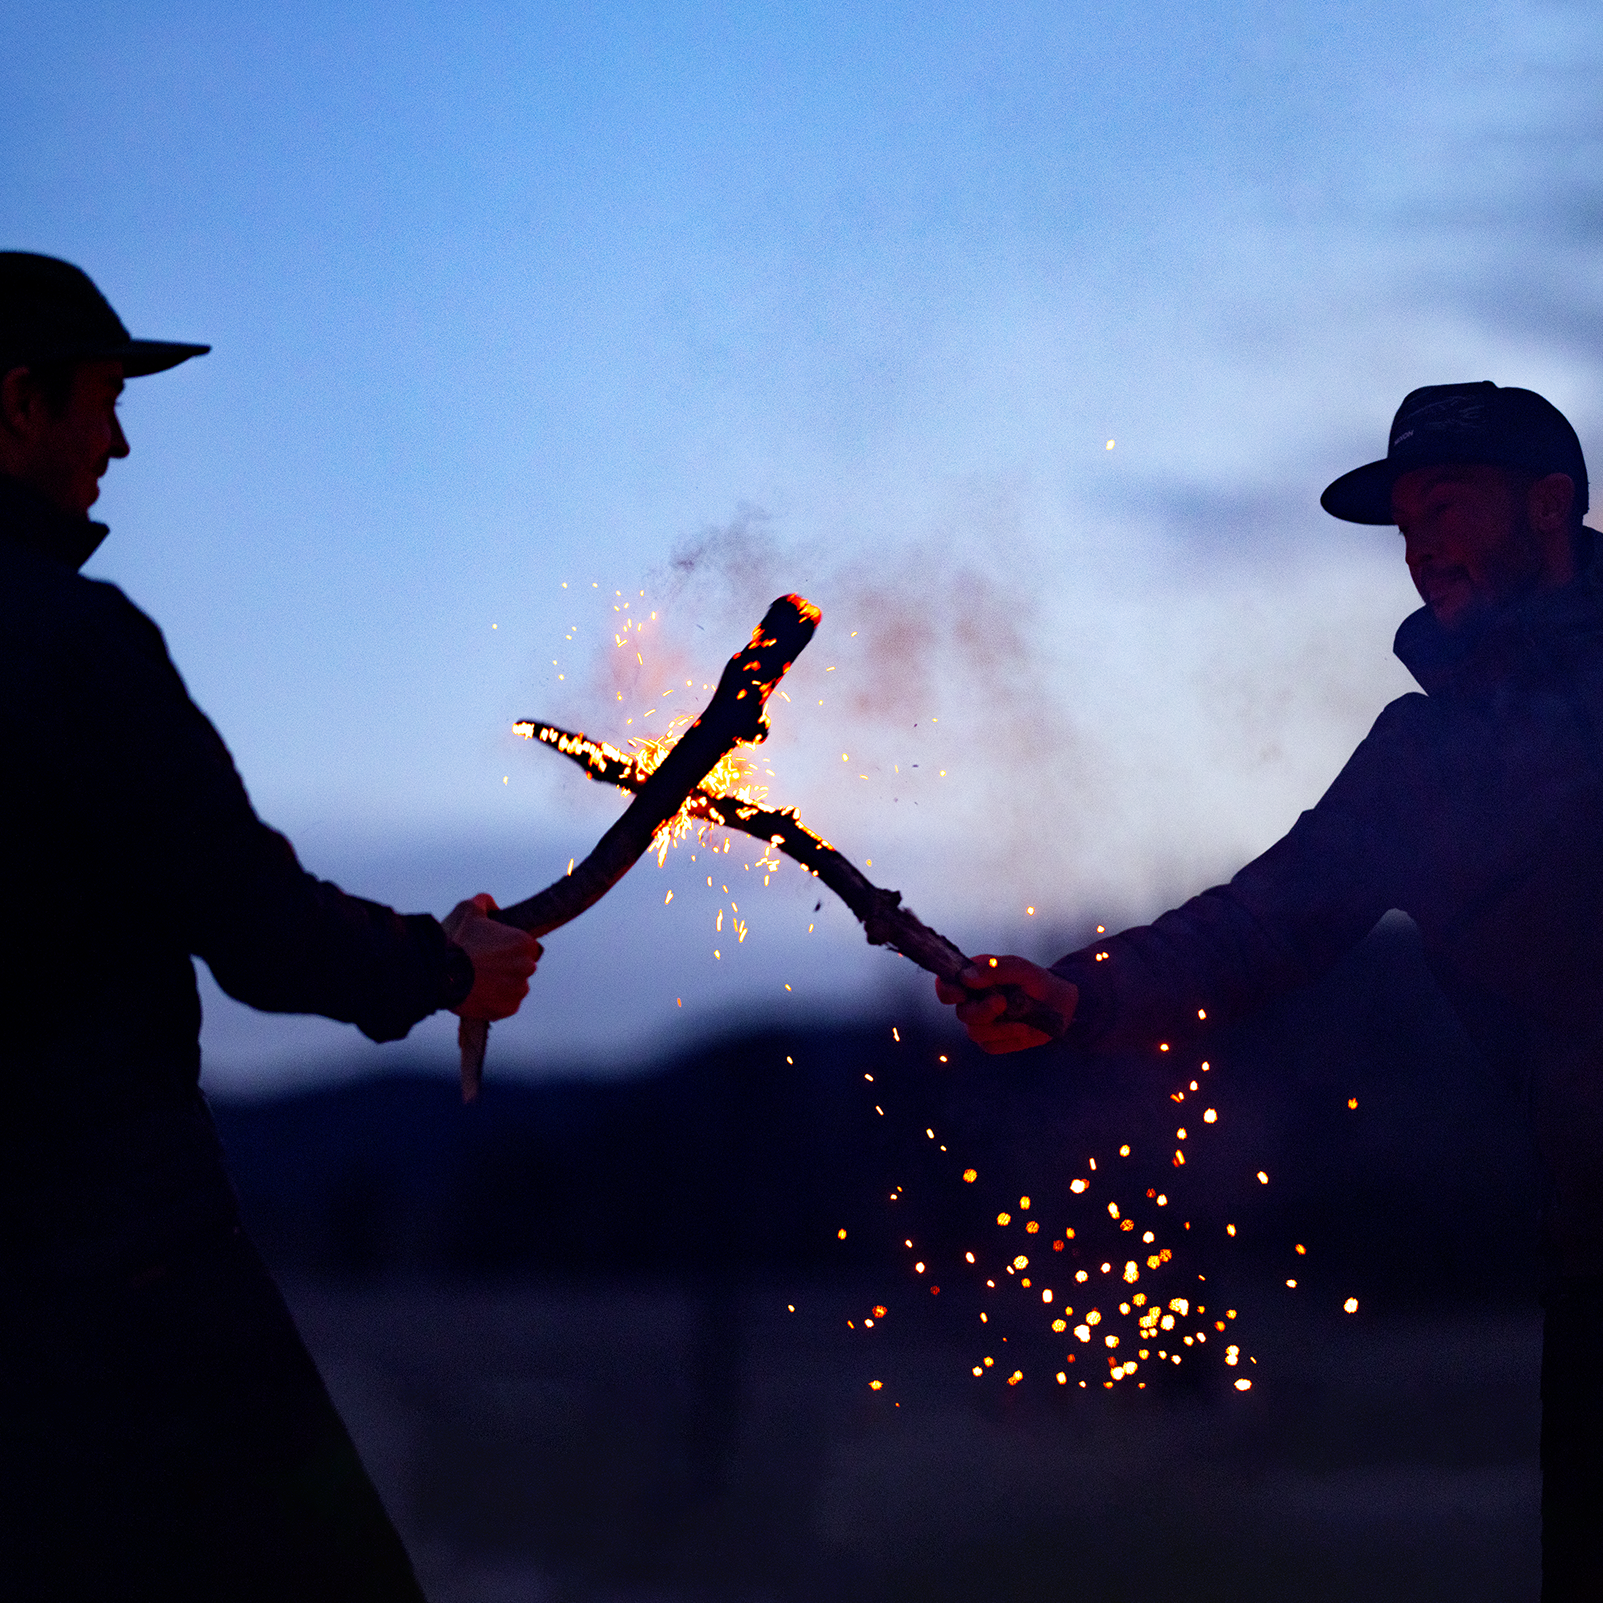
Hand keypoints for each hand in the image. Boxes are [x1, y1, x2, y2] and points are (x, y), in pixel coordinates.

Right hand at [442, 894, 541, 1021]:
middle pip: (522, 967)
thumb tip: (492, 904)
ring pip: (515, 987)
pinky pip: (506, 1005)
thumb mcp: (468, 909)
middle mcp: (526, 966)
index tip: (494, 951)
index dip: (510, 948)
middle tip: (484, 966)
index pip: (527, 946)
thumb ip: (485, 902)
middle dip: (508, 967)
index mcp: (523, 942)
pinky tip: (479, 994)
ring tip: (479, 981)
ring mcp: (518, 990)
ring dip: (503, 985)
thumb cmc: (453, 940)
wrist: (436, 973)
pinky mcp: (507, 1009)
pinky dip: (496, 1002)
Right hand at [935, 954, 1077, 1053]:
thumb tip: (967, 978)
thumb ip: (995, 968)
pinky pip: (989, 1046)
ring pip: (974, 1032)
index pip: (945, 985)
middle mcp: (973, 1002)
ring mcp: (982, 1023)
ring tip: (1021, 1020)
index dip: (946, 990)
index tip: (961, 993)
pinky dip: (1007, 1038)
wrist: (1060, 1003)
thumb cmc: (1036, 980)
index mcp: (973, 979)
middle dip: (981, 1011)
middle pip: (961, 1013)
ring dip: (998, 1028)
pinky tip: (1023, 1028)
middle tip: (1002, 1003)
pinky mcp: (993, 1040)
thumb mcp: (1021, 968)